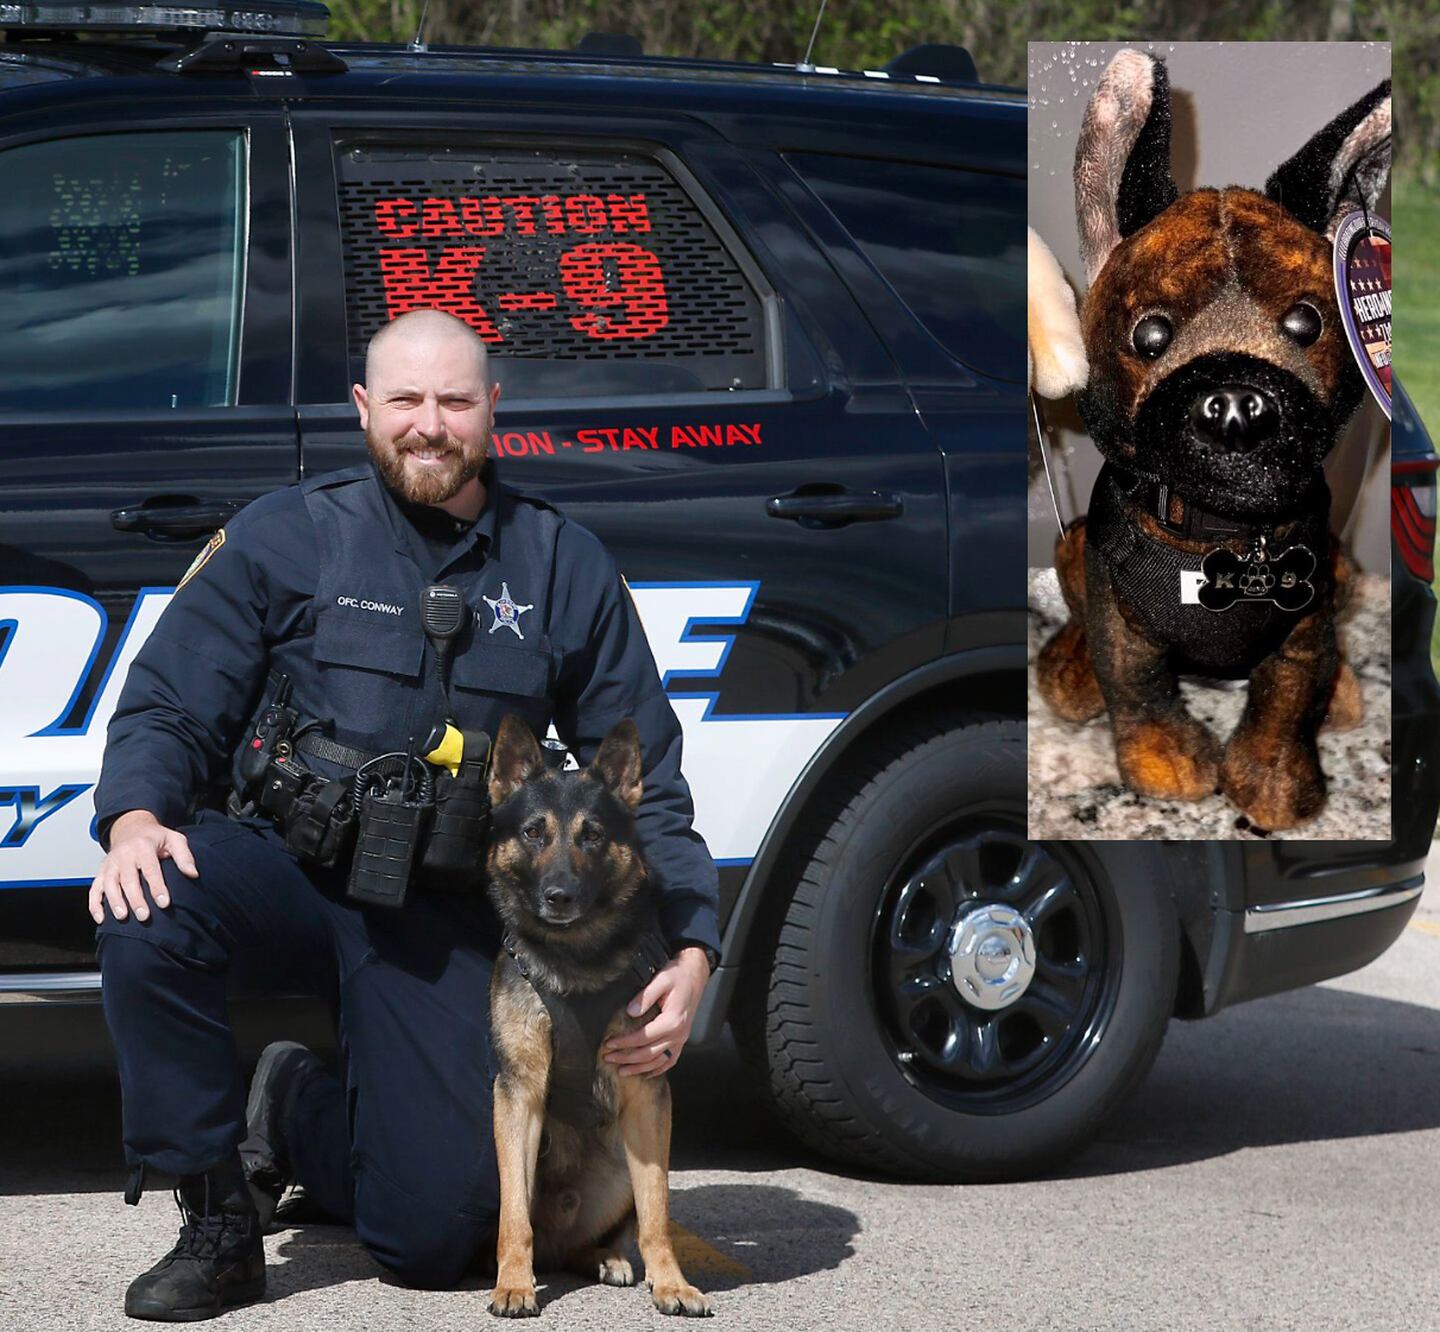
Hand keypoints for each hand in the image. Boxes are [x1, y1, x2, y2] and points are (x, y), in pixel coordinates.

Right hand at [88, 810, 197, 924]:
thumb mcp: (174, 839)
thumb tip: (193, 873)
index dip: (157, 887)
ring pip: (109, 884)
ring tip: (123, 917)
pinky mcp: (102, 872)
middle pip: (128, 879)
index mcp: (143, 846)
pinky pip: (95, 888)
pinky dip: (94, 904)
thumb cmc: (155, 837)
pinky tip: (101, 918)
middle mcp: (124, 855)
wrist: (132, 827)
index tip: (164, 903)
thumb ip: (184, 856)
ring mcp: (110, 864)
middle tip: (144, 916)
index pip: (150, 869)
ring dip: (114, 902)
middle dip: (135, 899)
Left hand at [602, 946, 711, 1076]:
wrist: (695, 972)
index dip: (624, 1043)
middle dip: (626, 1058)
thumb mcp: (661, 980)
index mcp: (672, 1021)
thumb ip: (645, 996)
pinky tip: (647, 1073)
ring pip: (658, 1061)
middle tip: (608, 1058)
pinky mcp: (682, 1038)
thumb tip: (630, 1012)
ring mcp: (681, 1038)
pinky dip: (658, 1069)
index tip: (608, 1044)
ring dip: (639, 1068)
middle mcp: (678, 1033)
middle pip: (648, 1053)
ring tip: (622, 1071)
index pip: (642, 1038)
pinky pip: (670, 1060)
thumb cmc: (678, 975)